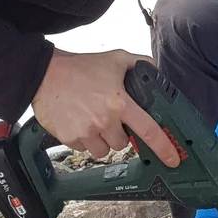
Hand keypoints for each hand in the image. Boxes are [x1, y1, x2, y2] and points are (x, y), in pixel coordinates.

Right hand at [32, 49, 179, 166]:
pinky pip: (84, 149)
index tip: (173, 159)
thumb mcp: (116, 59)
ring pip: (103, 150)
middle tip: (109, 117)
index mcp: (119, 103)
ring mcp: (85, 132)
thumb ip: (141, 64)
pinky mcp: (69, 138)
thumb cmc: (80, 67)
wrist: (45, 73)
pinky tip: (79, 120)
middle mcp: (104, 120)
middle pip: (123, 144)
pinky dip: (84, 139)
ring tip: (93, 119)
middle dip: (120, 134)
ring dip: (102, 139)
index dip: (164, 147)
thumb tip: (156, 73)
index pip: (149, 130)